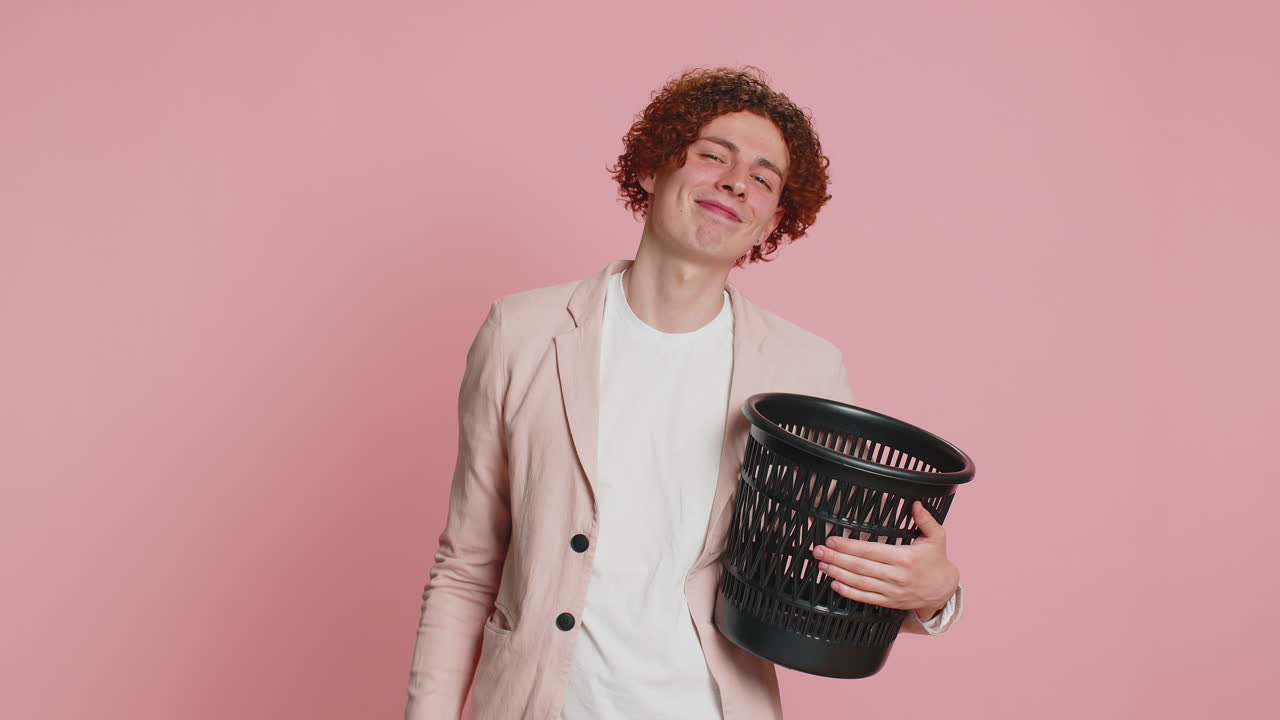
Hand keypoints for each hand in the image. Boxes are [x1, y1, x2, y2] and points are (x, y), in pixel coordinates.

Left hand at [811, 501, 957, 620]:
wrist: (945, 591)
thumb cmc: (937, 561)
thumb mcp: (937, 537)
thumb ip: (925, 520)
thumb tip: (916, 503)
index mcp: (905, 558)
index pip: (870, 551)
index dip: (849, 546)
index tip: (832, 540)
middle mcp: (896, 576)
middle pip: (860, 567)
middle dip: (836, 558)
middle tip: (818, 551)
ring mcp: (892, 592)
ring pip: (859, 583)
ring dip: (837, 573)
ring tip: (821, 564)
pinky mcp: (889, 602)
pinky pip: (865, 598)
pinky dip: (848, 592)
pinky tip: (834, 584)